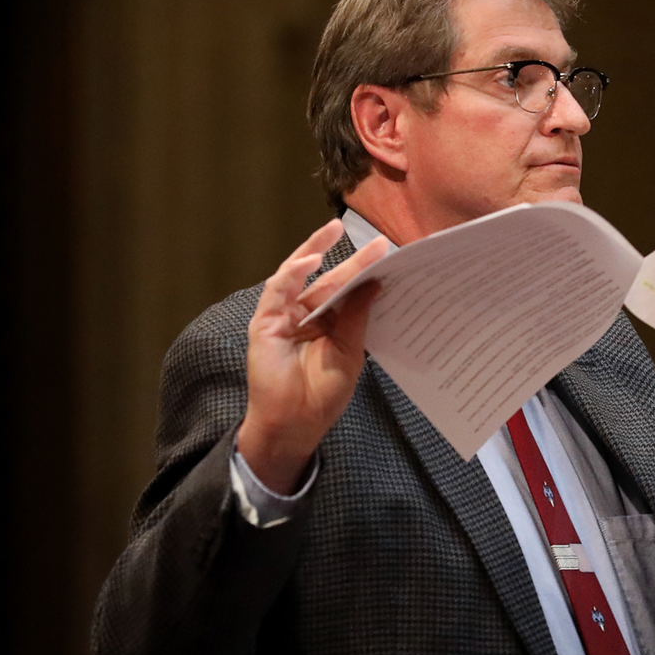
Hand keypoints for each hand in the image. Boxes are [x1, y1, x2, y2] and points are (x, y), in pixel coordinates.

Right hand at [234, 220, 391, 492]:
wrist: (295, 423)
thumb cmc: (323, 394)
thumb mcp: (350, 352)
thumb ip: (357, 317)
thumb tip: (374, 283)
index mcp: (330, 322)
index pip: (348, 290)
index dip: (366, 272)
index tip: (389, 256)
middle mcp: (306, 314)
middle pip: (328, 279)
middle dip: (350, 259)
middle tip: (375, 242)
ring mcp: (284, 315)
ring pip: (298, 274)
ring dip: (314, 250)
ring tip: (335, 231)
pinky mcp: (265, 321)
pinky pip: (277, 290)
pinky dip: (292, 273)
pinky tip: (311, 261)